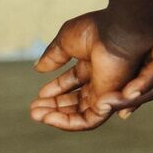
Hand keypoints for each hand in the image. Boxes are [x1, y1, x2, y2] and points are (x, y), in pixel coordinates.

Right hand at [29, 13, 152, 131]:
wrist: (118, 33)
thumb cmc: (98, 30)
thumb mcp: (67, 41)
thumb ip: (54, 56)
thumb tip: (38, 68)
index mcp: (95, 62)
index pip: (74, 82)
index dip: (56, 89)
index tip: (39, 94)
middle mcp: (103, 78)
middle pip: (77, 100)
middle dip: (54, 106)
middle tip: (34, 109)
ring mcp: (107, 91)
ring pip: (81, 113)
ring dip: (57, 117)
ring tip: (37, 115)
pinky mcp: (109, 102)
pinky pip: (89, 121)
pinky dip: (69, 123)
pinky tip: (50, 117)